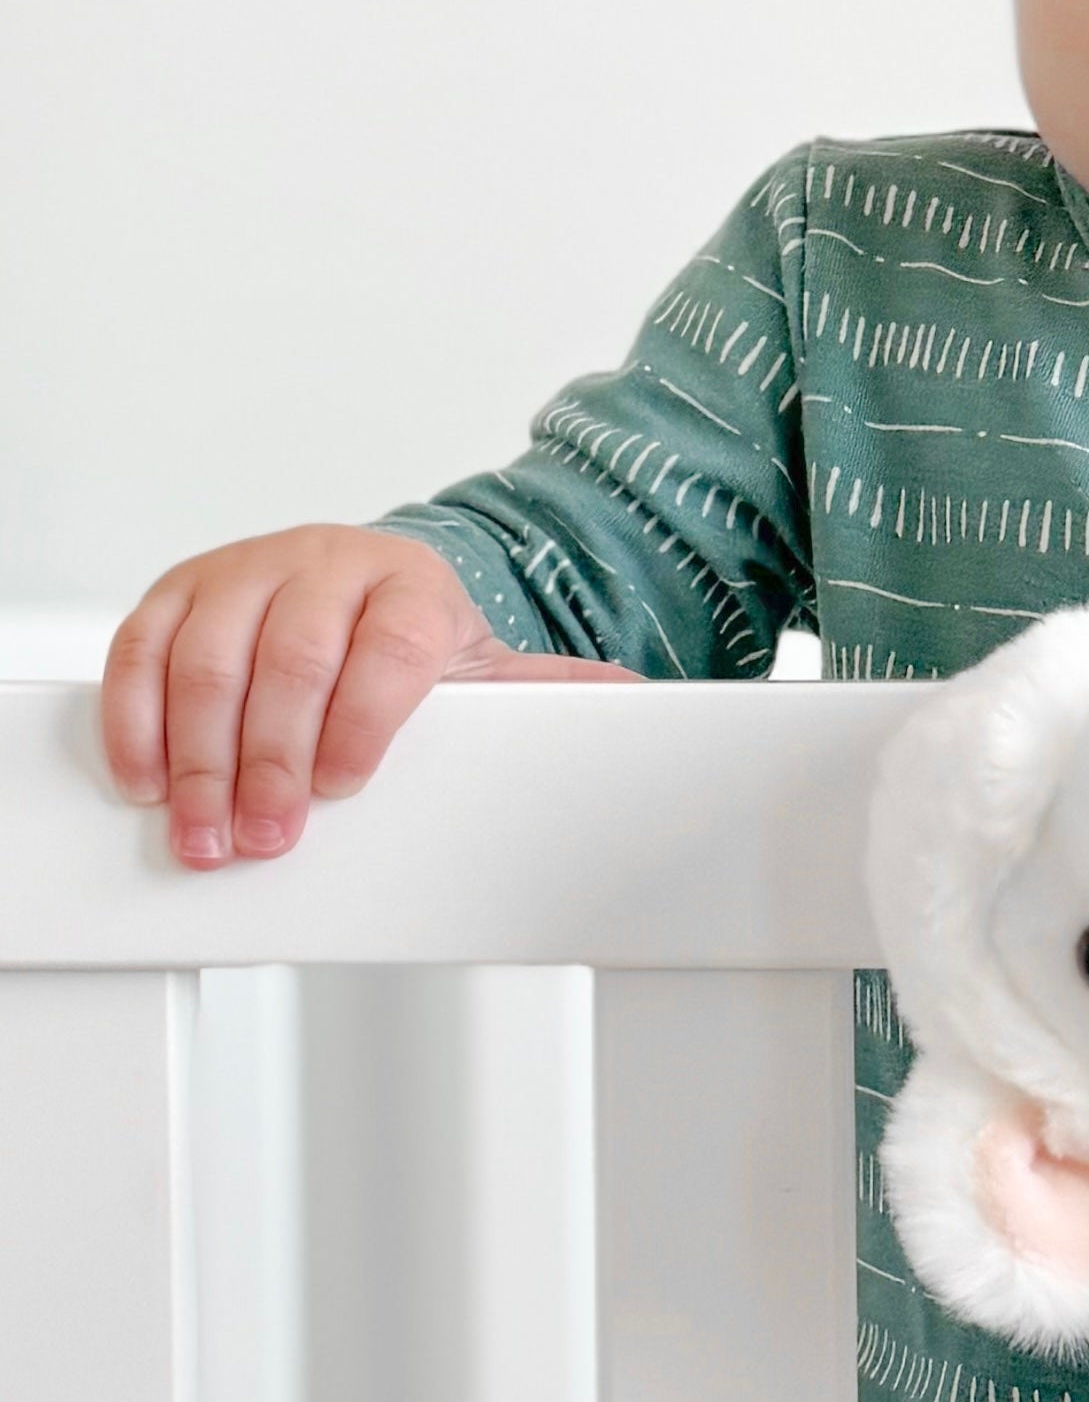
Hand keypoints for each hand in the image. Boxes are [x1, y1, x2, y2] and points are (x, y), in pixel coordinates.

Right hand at [100, 527, 635, 867]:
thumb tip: (642, 707)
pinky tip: (147, 781)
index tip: (341, 786)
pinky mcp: (178, 589)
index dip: (362, 719)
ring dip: (197, 757)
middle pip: (292, 660)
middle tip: (265, 837)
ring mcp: (246, 571)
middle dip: (272, 760)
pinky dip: (134, 720)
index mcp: (412, 583)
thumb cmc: (416, 636)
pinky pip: (139, 651)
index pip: (391, 646)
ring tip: (204, 832)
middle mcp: (325, 563)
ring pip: (208, 659)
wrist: (366, 576)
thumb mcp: (483, 663)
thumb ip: (548, 692)